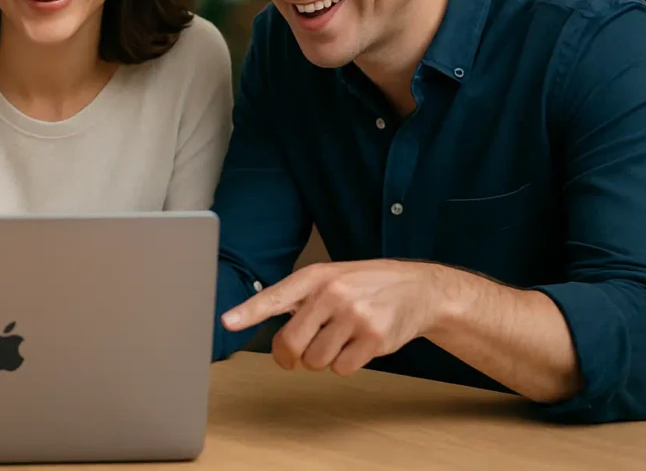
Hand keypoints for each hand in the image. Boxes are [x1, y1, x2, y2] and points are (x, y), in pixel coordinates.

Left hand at [220, 260, 453, 374]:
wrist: (418, 289)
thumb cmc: (366, 284)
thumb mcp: (331, 277)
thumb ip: (300, 298)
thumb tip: (262, 319)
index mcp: (315, 277)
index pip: (275, 296)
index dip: (249, 311)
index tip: (227, 321)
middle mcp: (332, 294)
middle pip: (291, 343)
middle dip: (289, 356)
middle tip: (294, 357)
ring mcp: (354, 316)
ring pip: (315, 360)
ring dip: (321, 359)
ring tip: (338, 339)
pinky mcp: (374, 338)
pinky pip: (341, 368)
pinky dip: (345, 363)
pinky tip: (358, 344)